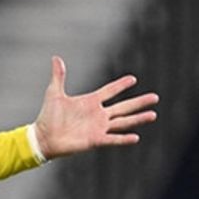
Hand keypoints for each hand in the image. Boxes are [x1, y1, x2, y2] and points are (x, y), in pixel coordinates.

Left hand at [33, 56, 158, 158]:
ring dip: (138, 119)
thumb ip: (58, 76)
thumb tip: (56, 57)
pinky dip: (123, 139)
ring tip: (153, 115)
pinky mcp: (95, 140)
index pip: (109, 91)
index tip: (133, 79)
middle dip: (139, 102)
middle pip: (123, 107)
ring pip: (123, 122)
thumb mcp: (54, 94)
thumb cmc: (48, 117)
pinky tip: (136, 137)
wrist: (43, 137)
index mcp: (90, 102)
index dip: (120, 85)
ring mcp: (98, 128)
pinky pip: (112, 139)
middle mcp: (98, 114)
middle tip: (155, 97)